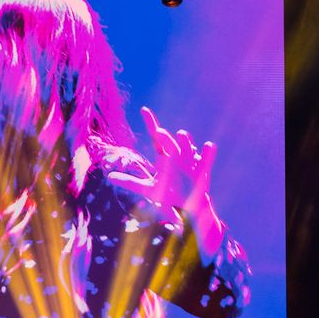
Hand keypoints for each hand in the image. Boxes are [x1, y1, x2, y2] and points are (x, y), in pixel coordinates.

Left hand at [105, 106, 224, 260]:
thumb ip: (129, 182)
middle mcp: (177, 157)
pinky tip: (209, 145)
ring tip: (182, 134)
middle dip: (166, 138)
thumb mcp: (147, 190)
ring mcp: (190, 163)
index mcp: (164, 157)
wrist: (186, 208)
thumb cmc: (168, 195)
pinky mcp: (202, 172)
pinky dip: (208, 154)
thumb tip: (109, 176)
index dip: (150, 124)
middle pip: (170, 144)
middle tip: (158, 131)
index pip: (155, 138)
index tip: (144, 109)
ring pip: (187, 150)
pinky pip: (206, 162)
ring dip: (186, 142)